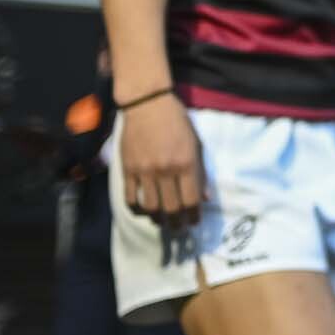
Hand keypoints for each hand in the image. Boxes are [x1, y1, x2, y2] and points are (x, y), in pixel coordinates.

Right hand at [118, 95, 206, 227]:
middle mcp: (166, 170)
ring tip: (162, 222)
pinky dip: (136, 209)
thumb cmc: (177, 122)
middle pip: (171, 208)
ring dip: (157, 219)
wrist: (148, 104)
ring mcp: (145, 171)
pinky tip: (142, 211)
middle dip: (176, 224)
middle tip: (178, 229)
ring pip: (150, 207)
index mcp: (186, 163)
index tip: (194, 224)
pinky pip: (130, 198)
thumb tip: (206, 197)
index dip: (193, 217)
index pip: (191, 200)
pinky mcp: (128, 170)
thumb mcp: (196, 144)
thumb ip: (200, 171)